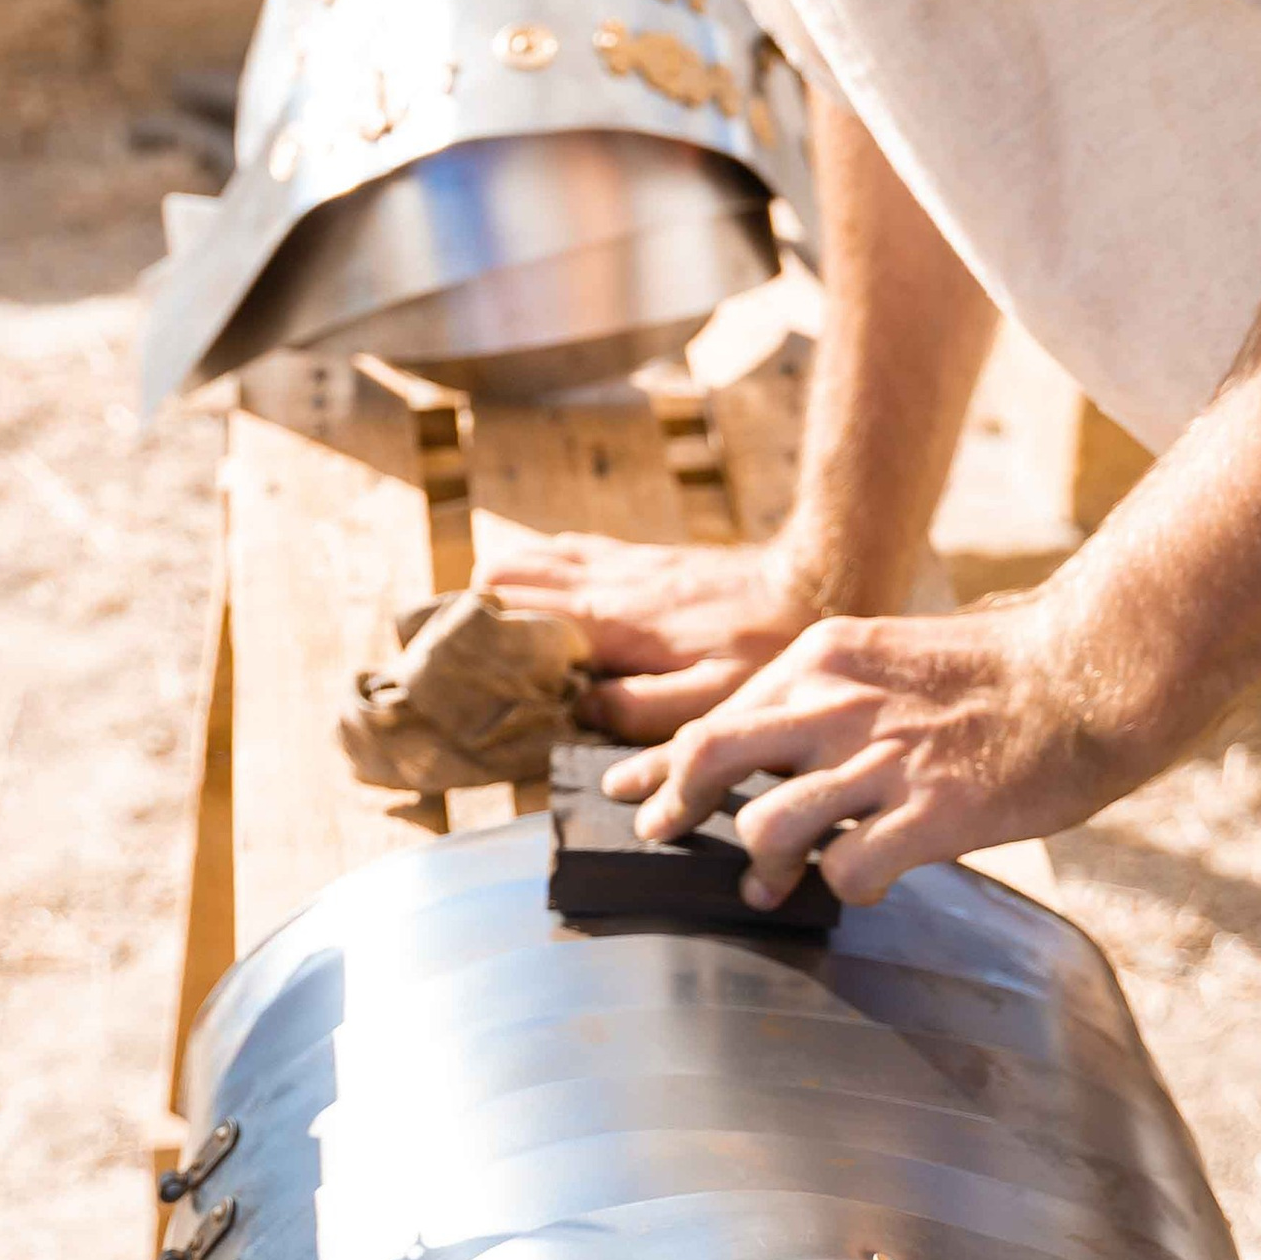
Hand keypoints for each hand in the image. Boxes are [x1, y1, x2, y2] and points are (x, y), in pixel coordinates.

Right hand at [480, 530, 814, 737]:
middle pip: (514, 576)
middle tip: (449, 644)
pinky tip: (542, 578)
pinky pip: (578, 548)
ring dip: (506, 582)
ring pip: (542, 557)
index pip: (519, 615)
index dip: (475, 635)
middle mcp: (611, 581)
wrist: (818, 578)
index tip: (442, 660)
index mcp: (615, 621)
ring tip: (478, 615)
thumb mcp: (709, 701)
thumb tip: (578, 710)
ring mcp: (629, 563)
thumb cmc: (767, 650)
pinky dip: (545, 564)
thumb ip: (637, 710)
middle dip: (476, 607)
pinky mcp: (651, 557)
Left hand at [610, 596, 1118, 908]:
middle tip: (663, 836)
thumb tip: (757, 757)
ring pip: (768, 826)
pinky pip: (848, 871)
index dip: (661, 764)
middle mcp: (837, 703)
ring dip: (759, 866)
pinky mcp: (930, 812)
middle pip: (710, 757)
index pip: (713, 715)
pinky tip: (862, 882)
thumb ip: (818, 704)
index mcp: (822, 658)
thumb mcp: (883, 661)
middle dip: (675, 807)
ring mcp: (881, 759)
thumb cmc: (989, 675)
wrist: (1085, 674)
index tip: (630, 793)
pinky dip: (840, 888)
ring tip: (770, 884)